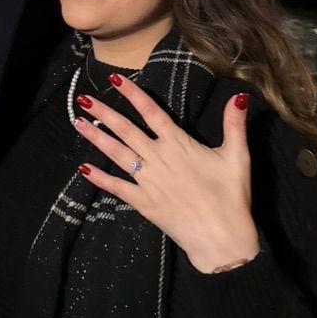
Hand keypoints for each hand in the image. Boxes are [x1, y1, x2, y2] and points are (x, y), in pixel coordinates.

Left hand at [73, 76, 259, 272]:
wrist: (222, 239)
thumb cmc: (231, 197)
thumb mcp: (237, 156)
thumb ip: (234, 124)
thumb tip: (239, 96)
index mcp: (178, 144)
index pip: (151, 111)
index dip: (132, 94)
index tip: (114, 79)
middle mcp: (158, 158)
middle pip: (126, 129)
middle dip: (104, 113)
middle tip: (83, 99)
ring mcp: (148, 181)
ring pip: (117, 153)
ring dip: (96, 137)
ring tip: (77, 122)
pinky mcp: (143, 202)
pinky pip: (117, 187)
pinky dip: (99, 178)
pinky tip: (83, 169)